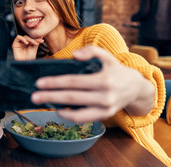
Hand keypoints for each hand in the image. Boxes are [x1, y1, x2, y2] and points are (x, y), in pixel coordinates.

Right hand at [12, 35, 43, 59]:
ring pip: (24, 37)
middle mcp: (24, 43)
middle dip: (34, 39)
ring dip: (29, 39)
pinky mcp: (15, 44)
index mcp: (28, 44)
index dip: (37, 39)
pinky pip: (18, 37)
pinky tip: (26, 43)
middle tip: (37, 43)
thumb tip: (40, 37)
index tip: (42, 41)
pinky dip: (23, 39)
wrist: (25, 63)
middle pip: (29, 37)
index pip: (32, 39)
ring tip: (33, 43)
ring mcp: (19, 43)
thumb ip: (36, 42)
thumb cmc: (29, 58)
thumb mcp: (34, 48)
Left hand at [32, 45, 154, 122]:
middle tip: (34, 96)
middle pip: (71, 97)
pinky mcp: (104, 116)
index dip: (55, 83)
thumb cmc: (116, 70)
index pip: (73, 82)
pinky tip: (59, 109)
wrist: (136, 88)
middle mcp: (105, 96)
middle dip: (50, 97)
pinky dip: (69, 115)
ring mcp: (105, 109)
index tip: (39, 83)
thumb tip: (75, 55)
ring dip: (58, 108)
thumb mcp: (108, 56)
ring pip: (76, 113)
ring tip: (44, 103)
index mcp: (103, 80)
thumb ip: (92, 51)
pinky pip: (83, 119)